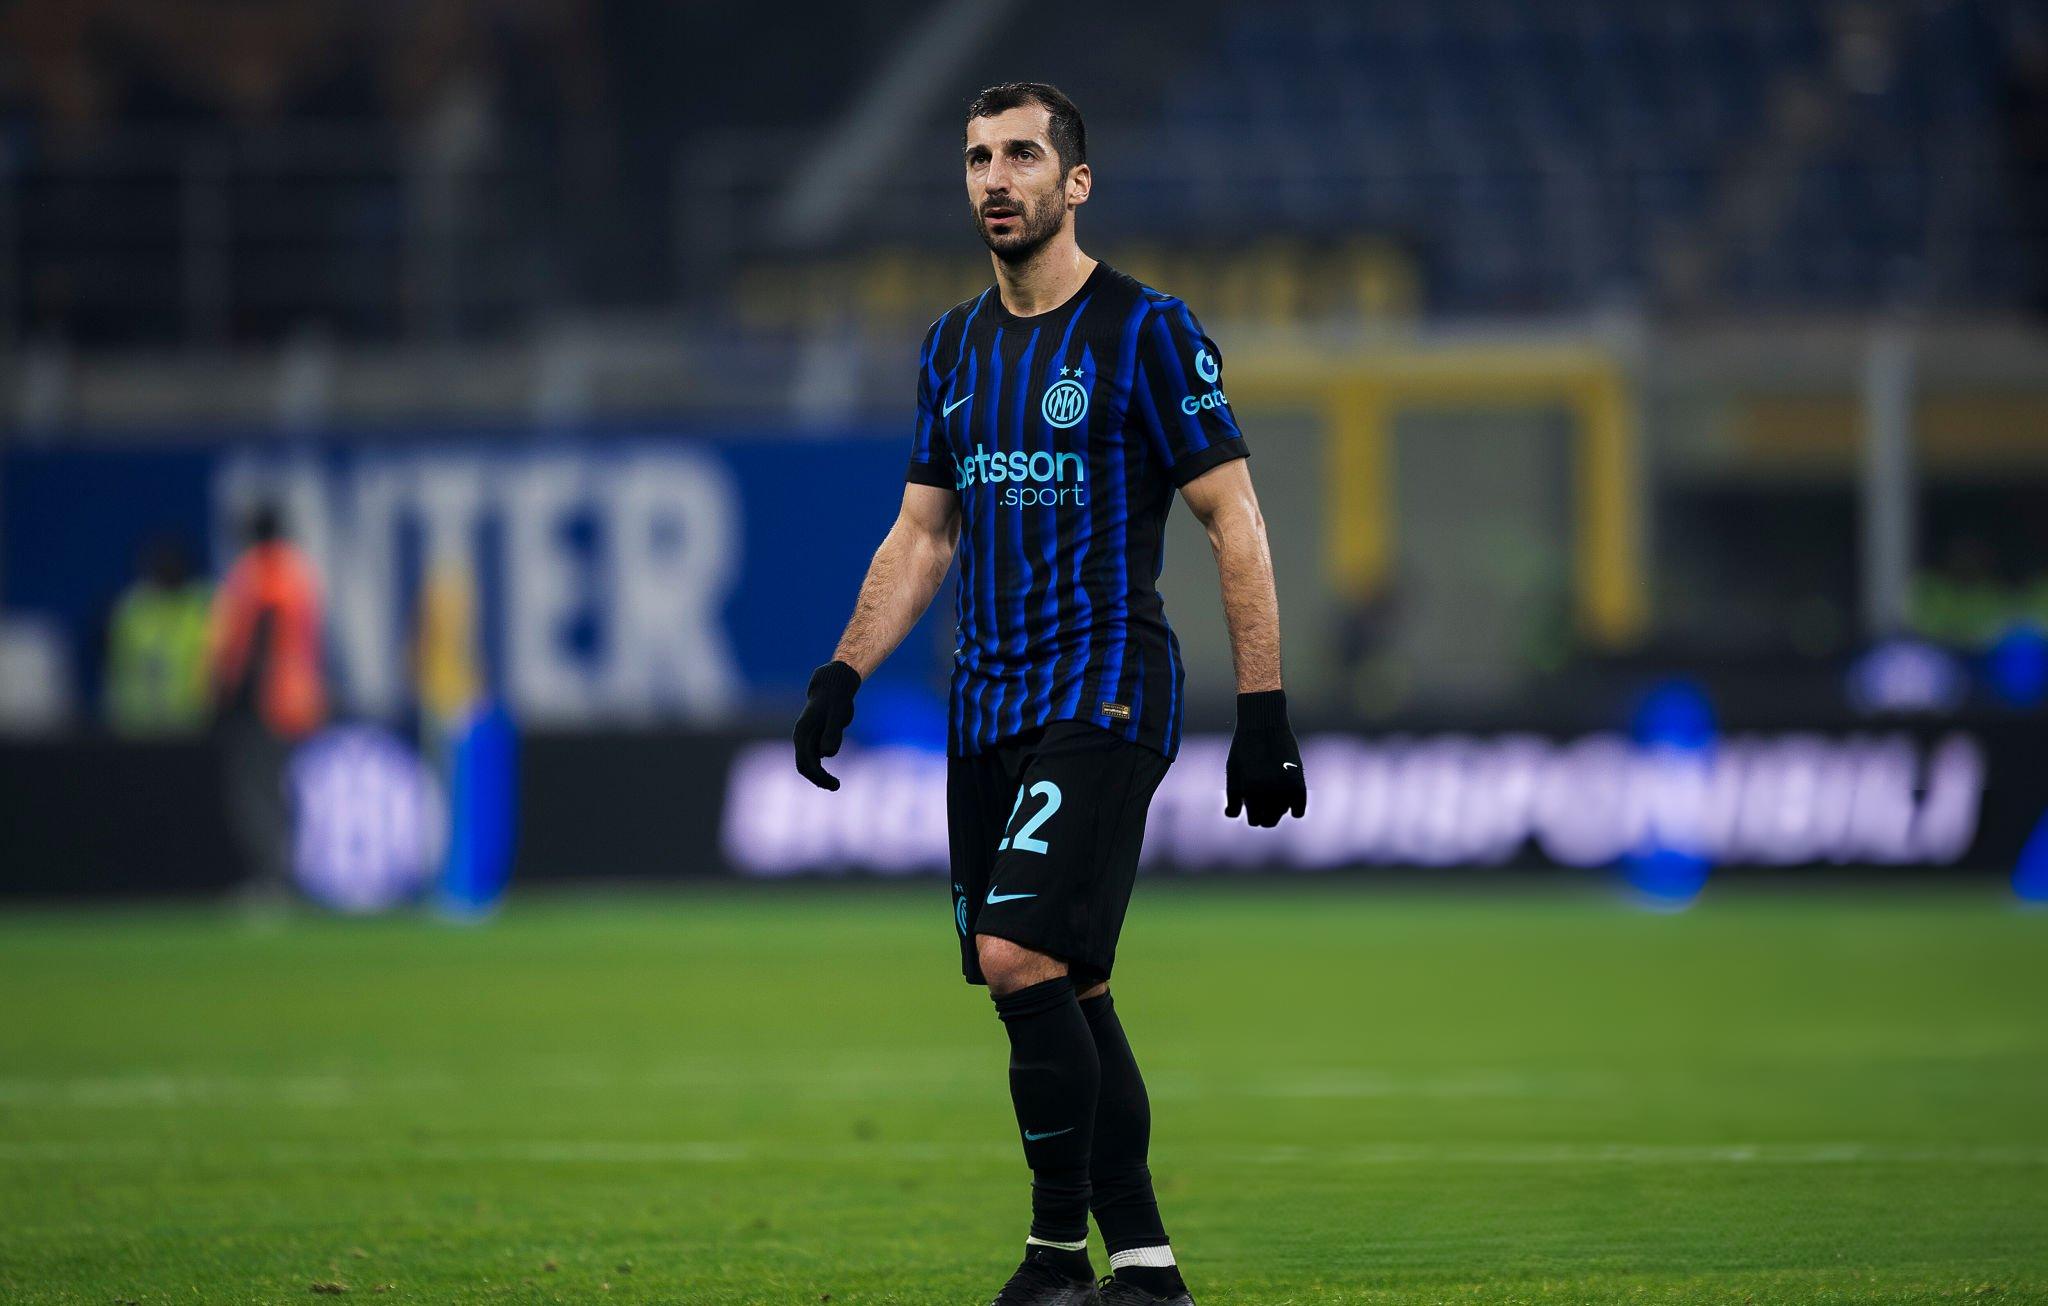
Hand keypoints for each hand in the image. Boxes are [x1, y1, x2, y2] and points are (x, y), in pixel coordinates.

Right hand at [793, 660, 860, 790]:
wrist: (834, 688)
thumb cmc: (835, 700)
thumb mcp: (836, 715)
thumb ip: (832, 733)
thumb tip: (827, 754)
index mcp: (802, 734)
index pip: (805, 762)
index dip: (817, 775)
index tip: (833, 784)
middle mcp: (802, 739)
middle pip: (805, 766)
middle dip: (818, 779)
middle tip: (836, 786)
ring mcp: (808, 740)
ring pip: (810, 765)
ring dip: (820, 777)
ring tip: (835, 785)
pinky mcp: (816, 741)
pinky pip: (815, 761)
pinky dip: (821, 771)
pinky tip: (832, 778)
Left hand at [1225, 689, 1305, 826]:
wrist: (1264, 722)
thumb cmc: (1244, 747)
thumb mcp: (1234, 771)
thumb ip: (1233, 796)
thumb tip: (1231, 815)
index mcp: (1250, 791)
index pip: (1254, 819)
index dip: (1253, 813)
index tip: (1253, 805)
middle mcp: (1268, 792)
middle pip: (1269, 821)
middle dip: (1264, 815)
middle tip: (1263, 803)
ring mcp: (1285, 787)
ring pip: (1283, 814)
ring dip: (1278, 809)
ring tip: (1273, 793)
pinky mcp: (1299, 781)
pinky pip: (1299, 809)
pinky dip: (1295, 809)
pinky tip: (1289, 802)